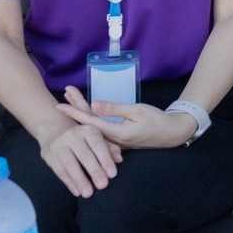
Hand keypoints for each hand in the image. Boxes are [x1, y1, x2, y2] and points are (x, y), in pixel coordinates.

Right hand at [36, 89, 123, 196]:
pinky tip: (77, 192)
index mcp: (88, 130)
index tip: (112, 175)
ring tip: (88, 194)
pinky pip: (59, 171)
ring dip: (80, 180)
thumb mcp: (98, 139)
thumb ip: (110, 148)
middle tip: (103, 185)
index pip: (98, 145)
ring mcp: (58, 145)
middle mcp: (72, 136)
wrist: (55, 131)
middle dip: (94, 171)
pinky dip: (69, 183)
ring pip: (70, 164)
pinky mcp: (49, 156)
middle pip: (84, 155)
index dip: (105, 160)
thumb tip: (119, 159)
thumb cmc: (84, 139)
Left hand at [58, 87, 199, 149]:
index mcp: (116, 133)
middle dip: (76, 107)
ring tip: (71, 99)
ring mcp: (114, 140)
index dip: (74, 112)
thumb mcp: (137, 111)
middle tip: (65, 93)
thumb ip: (115, 108)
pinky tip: (86, 111)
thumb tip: (94, 104)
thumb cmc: (157, 121)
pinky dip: (91, 117)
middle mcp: (112, 138)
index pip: (90, 121)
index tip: (60, 105)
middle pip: (89, 123)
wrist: (172, 133)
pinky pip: (100, 128)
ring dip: (82, 111)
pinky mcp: (118, 138)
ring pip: (93, 126)